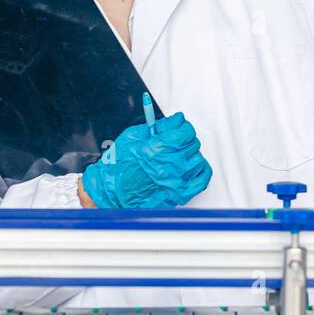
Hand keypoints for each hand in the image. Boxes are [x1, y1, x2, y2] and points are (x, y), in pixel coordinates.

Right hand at [81, 112, 212, 208]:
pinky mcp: (179, 194)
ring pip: (198, 159)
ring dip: (190, 156)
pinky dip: (200, 171)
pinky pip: (202, 179)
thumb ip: (157, 126)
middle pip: (193, 143)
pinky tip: (191, 168)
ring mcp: (176, 181)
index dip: (181, 126)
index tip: (178, 127)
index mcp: (157, 148)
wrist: (111, 194)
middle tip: (173, 142)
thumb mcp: (132, 137)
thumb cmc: (118, 167)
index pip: (186, 130)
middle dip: (183, 140)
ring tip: (177, 157)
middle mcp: (169, 165)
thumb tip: (175, 119)